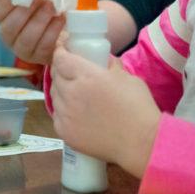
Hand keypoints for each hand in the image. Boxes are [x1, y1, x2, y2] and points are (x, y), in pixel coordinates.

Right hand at [0, 0, 64, 64]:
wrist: (58, 26)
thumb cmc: (39, 6)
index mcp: (2, 19)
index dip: (7, 1)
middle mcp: (8, 37)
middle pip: (10, 27)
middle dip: (26, 11)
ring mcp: (22, 50)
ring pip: (27, 38)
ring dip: (41, 20)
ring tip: (52, 6)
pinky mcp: (39, 57)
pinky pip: (44, 45)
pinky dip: (54, 30)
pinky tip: (61, 18)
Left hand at [49, 46, 160, 177]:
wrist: (140, 143)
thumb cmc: (138, 108)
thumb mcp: (128, 77)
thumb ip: (111, 66)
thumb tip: (103, 60)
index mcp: (86, 76)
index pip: (61, 58)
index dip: (60, 51)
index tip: (64, 50)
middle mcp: (71, 94)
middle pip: (55, 75)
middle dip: (61, 69)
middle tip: (70, 70)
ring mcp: (65, 114)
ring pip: (54, 95)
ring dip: (61, 90)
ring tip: (75, 92)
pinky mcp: (64, 132)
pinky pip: (57, 115)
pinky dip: (63, 110)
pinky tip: (75, 111)